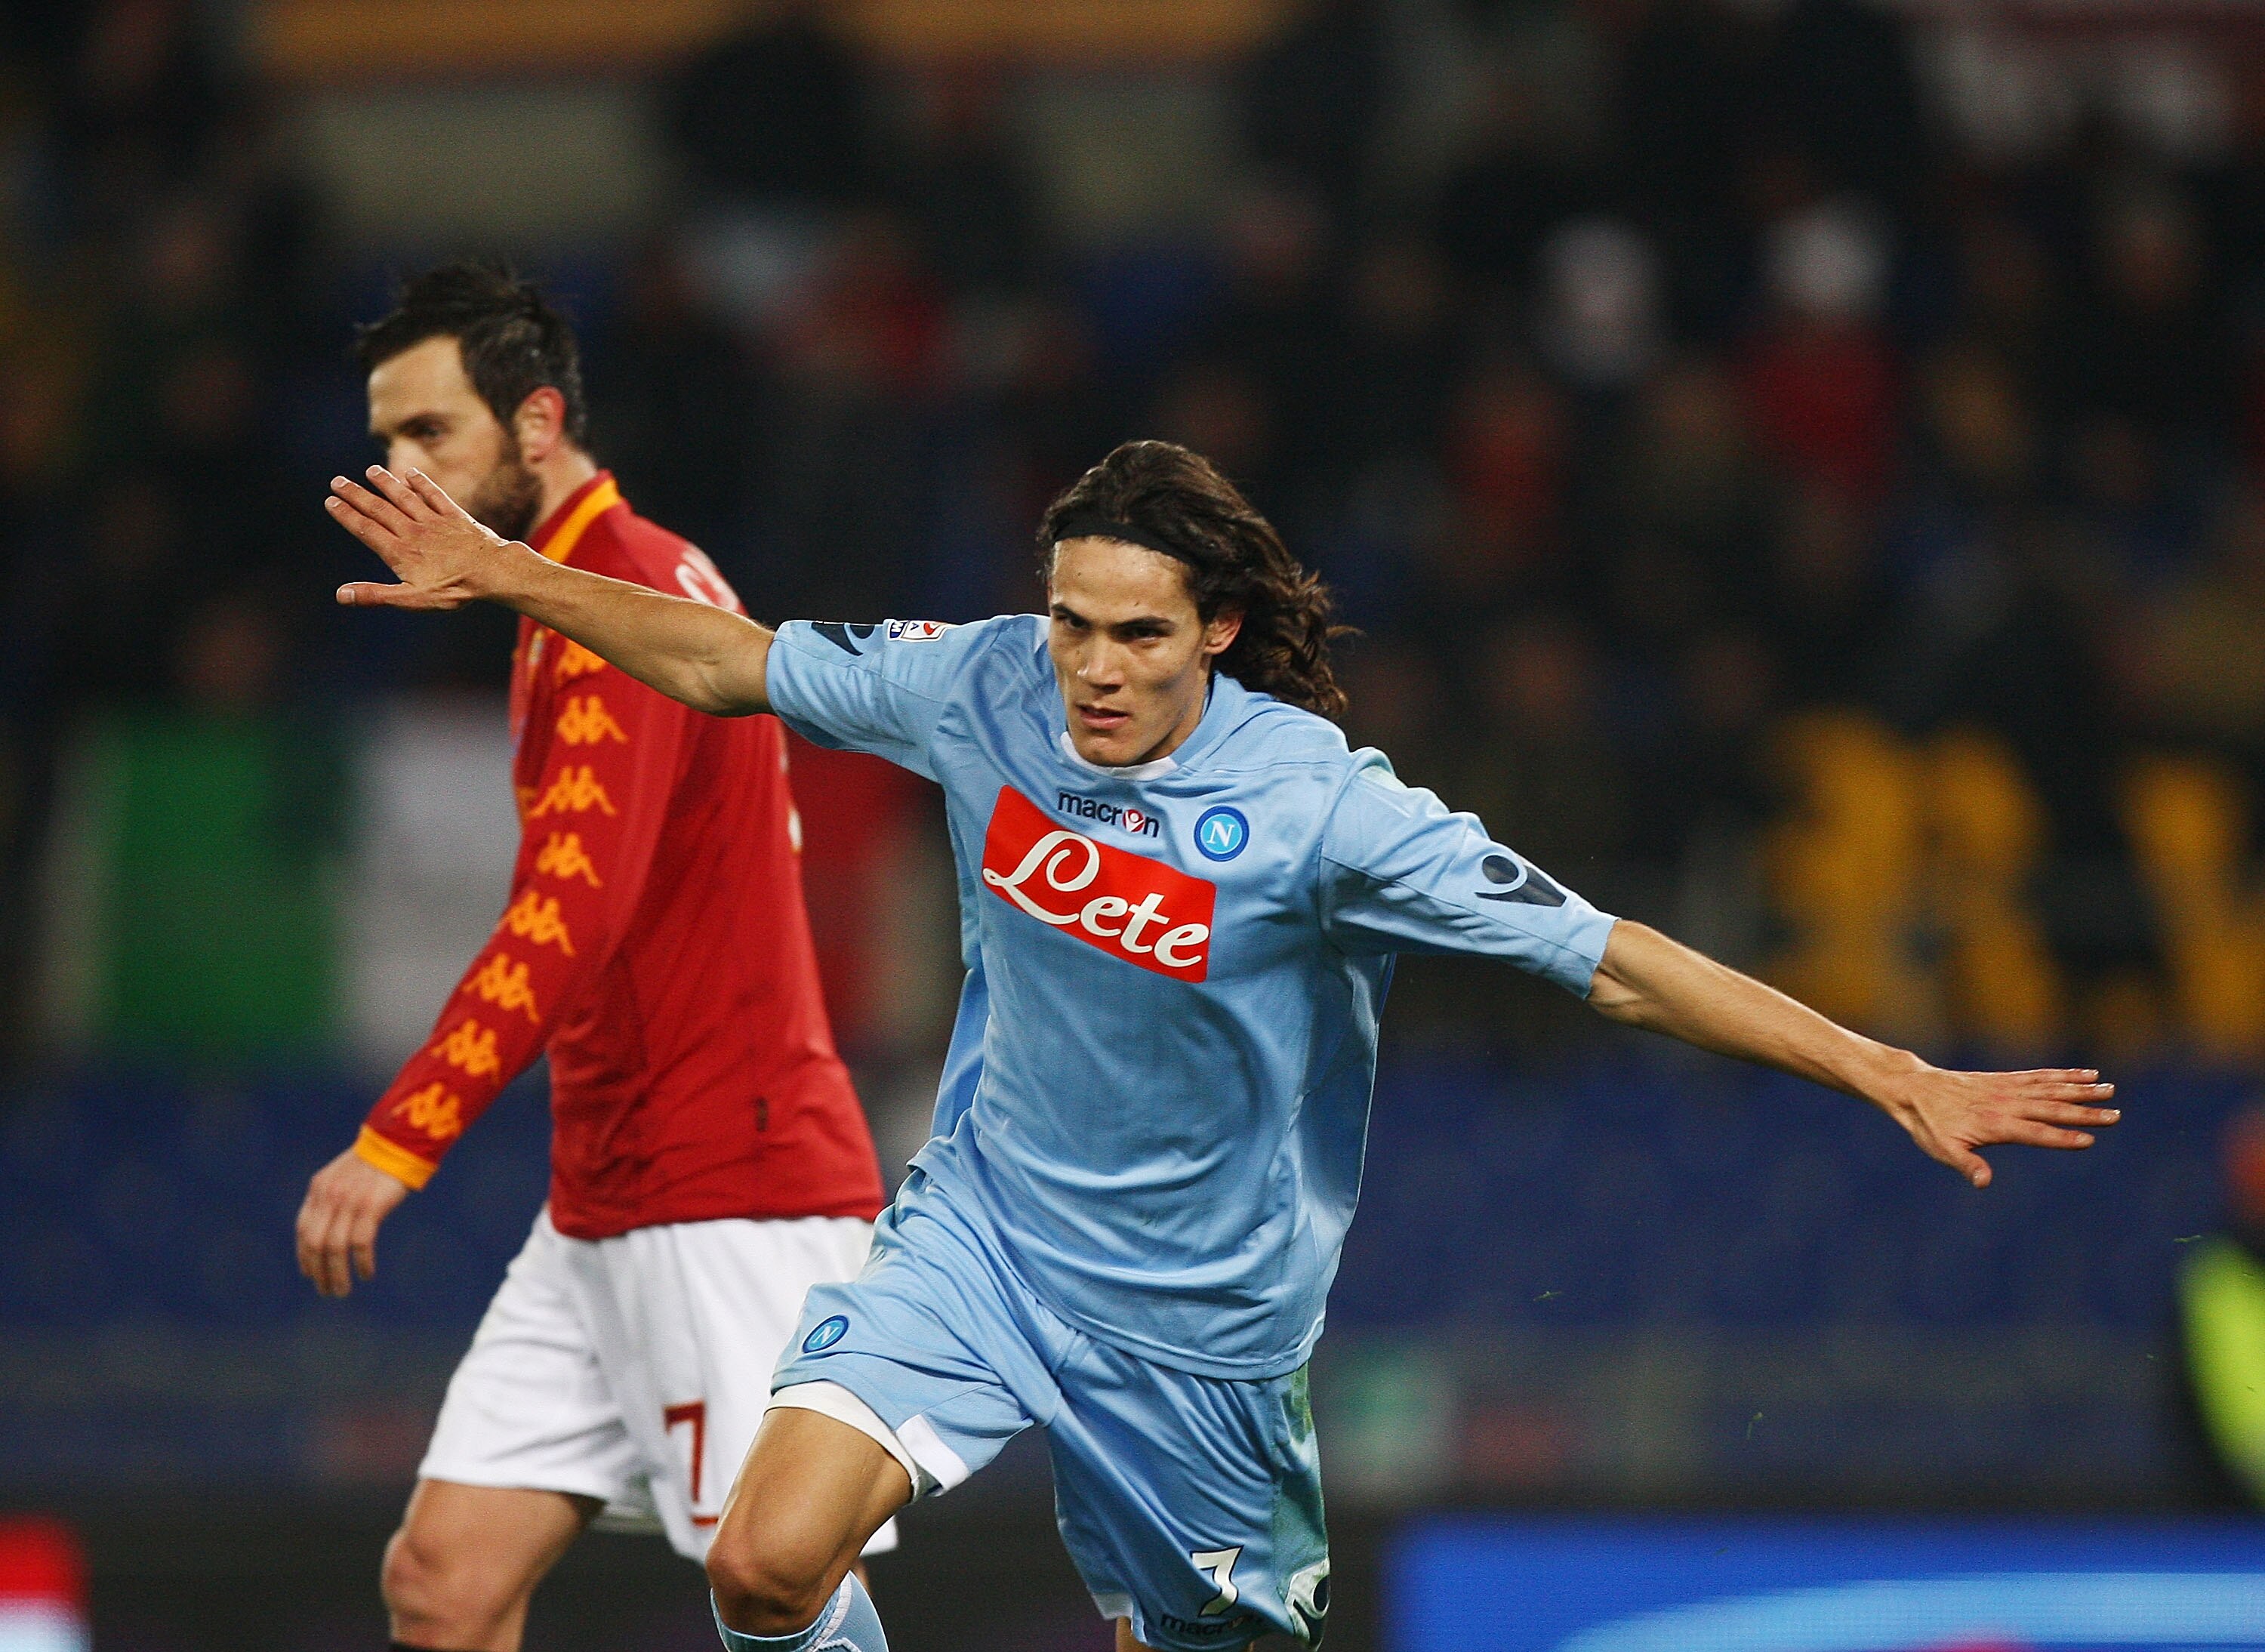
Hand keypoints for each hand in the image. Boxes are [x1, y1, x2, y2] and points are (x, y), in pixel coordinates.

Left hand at [296, 1145, 413, 1296]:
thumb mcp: (344, 1175)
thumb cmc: (377, 1160)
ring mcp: (349, 1201)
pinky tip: (366, 1274)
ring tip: (342, 1291)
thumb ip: (333, 1198)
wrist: (399, 1141)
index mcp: (319, 1188)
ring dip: (337, 1275)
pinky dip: (361, 1263)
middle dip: (318, 1272)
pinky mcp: (371, 1206)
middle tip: (327, 1291)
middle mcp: (329, 1196)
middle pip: (315, 1244)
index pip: (303, 1229)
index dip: (304, 1255)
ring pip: (335, 1248)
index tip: (309, 1274)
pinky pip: (360, 1243)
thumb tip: (329, 1229)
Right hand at [327, 465, 530, 609]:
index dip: (346, 515)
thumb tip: (341, 595)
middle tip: (338, 481)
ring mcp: (434, 522)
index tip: (330, 501)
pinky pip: (435, 496)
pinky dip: (422, 484)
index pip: (366, 529)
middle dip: (357, 495)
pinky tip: (411, 474)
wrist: (492, 573)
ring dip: (386, 484)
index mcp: (400, 552)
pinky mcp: (455, 517)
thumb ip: (376, 595)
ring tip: (370, 471)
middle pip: (379, 509)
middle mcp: (413, 532)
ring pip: (404, 498)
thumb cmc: (453, 590)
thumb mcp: (412, 599)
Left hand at [1879, 1065, 2118, 1187]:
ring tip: (2109, 1089)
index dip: (2062, 1137)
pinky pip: (2039, 1076)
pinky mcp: (2005, 1078)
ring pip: (2050, 1088)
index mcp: (1995, 1124)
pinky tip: (2085, 1073)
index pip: (2035, 1133)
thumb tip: (1984, 1183)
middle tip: (2115, 1115)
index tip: (2089, 1140)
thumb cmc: (1928, 1125)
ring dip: (2081, 1089)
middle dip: (2084, 1113)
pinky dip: (2063, 1075)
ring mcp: (2008, 1088)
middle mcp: (2006, 1104)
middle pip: (2051, 1109)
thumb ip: (1967, 1164)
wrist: (1914, 1088)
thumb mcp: (1941, 1149)